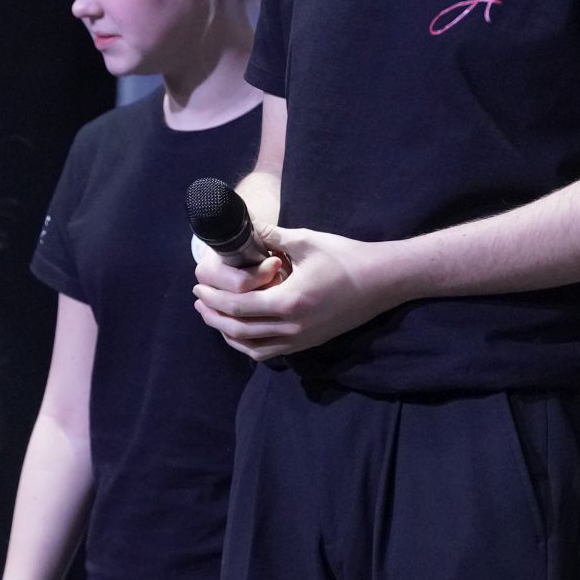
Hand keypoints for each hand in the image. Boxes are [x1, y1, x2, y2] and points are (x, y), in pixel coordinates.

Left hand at [194, 228, 395, 359]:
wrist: (381, 282)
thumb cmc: (345, 257)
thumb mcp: (306, 241)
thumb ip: (271, 235)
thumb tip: (242, 226)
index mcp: (288, 302)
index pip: (238, 306)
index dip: (214, 298)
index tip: (199, 287)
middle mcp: (291, 328)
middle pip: (239, 331)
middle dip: (214, 316)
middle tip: (199, 301)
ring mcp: (300, 340)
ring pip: (251, 347)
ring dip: (227, 333)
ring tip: (214, 316)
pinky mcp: (307, 343)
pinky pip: (268, 352)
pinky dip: (248, 345)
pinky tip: (240, 331)